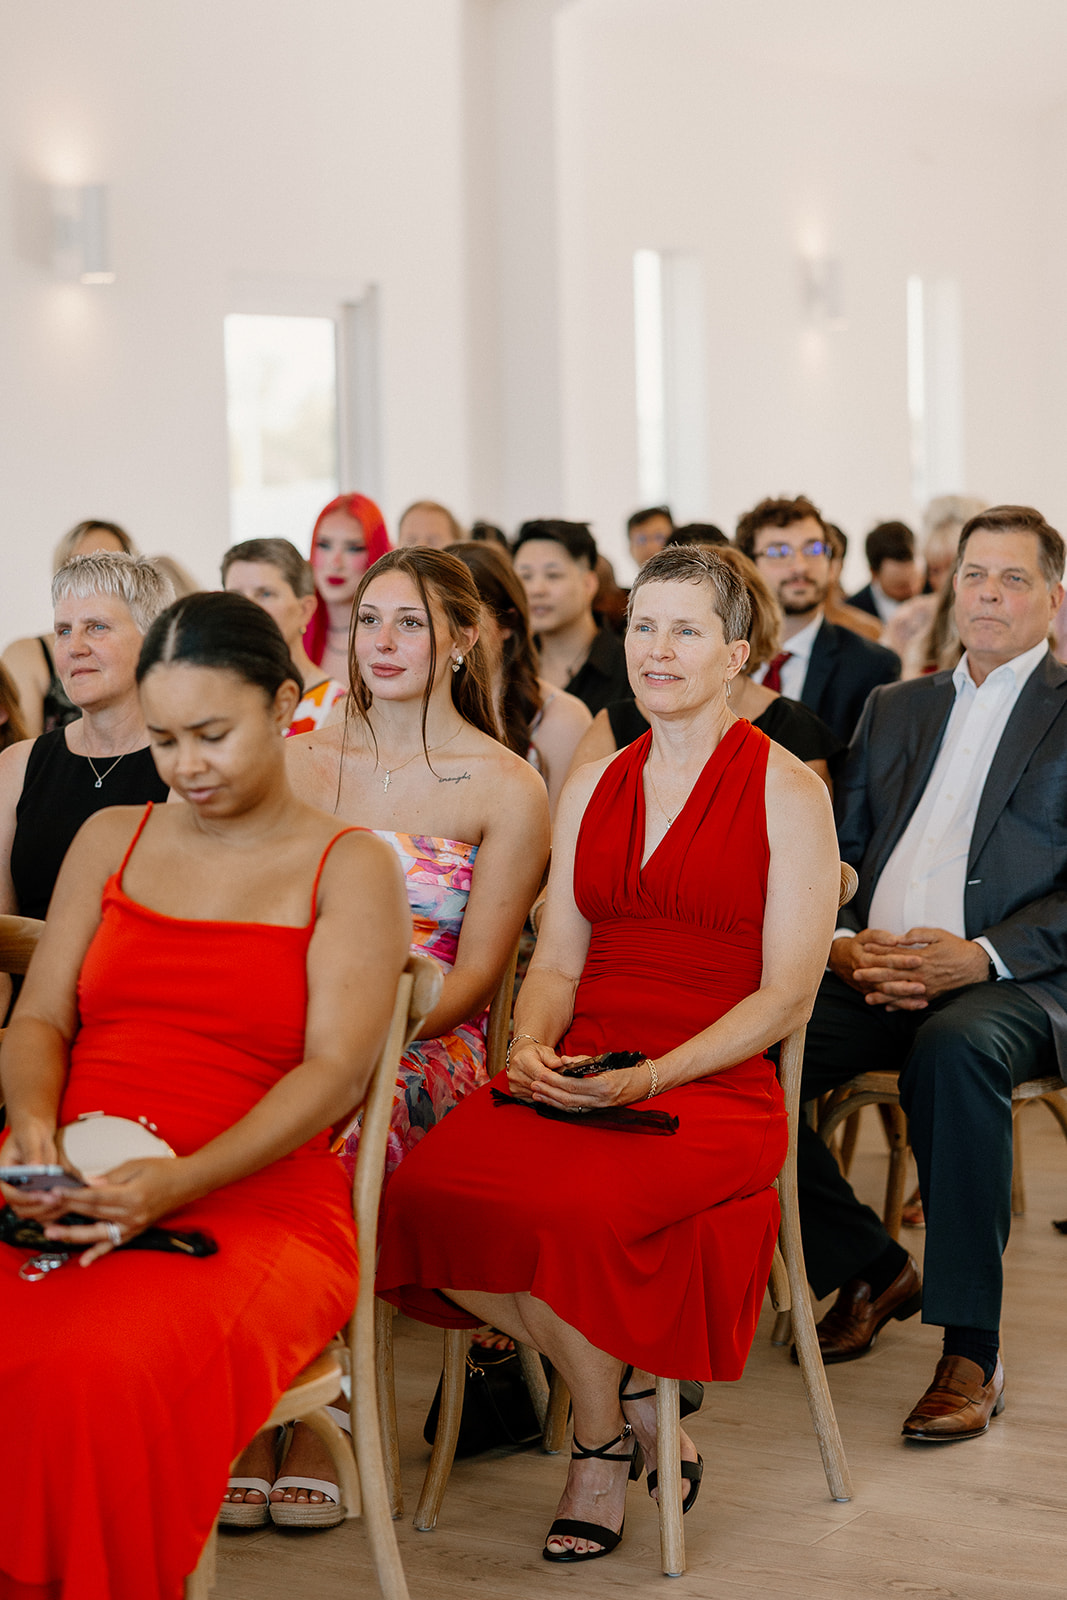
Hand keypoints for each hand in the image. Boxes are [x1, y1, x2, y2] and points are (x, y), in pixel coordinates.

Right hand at [0, 1120, 63, 1219]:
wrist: (37, 1134)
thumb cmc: (29, 1133)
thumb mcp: (30, 1138)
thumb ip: (32, 1153)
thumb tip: (35, 1167)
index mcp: (4, 1175)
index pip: (10, 1194)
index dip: (26, 1197)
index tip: (42, 1195)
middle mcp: (12, 1188)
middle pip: (22, 1209)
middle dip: (40, 1207)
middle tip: (58, 1199)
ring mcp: (25, 1194)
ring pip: (34, 1214)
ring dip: (49, 1212)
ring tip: (66, 1201)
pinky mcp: (38, 1196)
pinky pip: (44, 1211)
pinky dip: (55, 1212)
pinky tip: (68, 1204)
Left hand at [39, 1156, 191, 1267]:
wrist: (188, 1182)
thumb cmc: (163, 1169)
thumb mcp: (136, 1164)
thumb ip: (110, 1177)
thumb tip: (87, 1184)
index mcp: (132, 1195)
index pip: (95, 1196)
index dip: (73, 1194)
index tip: (54, 1191)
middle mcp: (131, 1215)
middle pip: (92, 1213)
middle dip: (66, 1209)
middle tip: (44, 1207)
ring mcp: (133, 1226)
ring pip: (97, 1232)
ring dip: (72, 1234)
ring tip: (51, 1233)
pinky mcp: (135, 1231)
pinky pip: (114, 1244)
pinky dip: (99, 1253)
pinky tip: (84, 1261)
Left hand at [506, 1039, 653, 1109]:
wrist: (648, 1083)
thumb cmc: (628, 1069)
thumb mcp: (607, 1061)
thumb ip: (584, 1061)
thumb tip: (564, 1061)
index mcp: (603, 1086)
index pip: (572, 1086)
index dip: (554, 1082)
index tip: (540, 1075)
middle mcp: (601, 1100)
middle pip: (568, 1099)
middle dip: (548, 1092)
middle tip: (532, 1085)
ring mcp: (600, 1107)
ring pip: (570, 1107)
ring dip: (551, 1101)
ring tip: (536, 1095)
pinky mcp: (599, 1110)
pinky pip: (576, 1109)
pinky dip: (562, 1106)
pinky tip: (551, 1102)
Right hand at [830, 929, 926, 1007]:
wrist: (839, 960)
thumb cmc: (857, 946)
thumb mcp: (865, 936)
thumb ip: (880, 936)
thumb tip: (896, 939)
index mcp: (865, 959)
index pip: (887, 960)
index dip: (903, 960)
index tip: (919, 959)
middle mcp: (866, 975)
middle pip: (888, 981)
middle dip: (906, 984)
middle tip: (923, 985)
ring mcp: (869, 987)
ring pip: (888, 995)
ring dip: (906, 999)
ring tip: (923, 999)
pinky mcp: (872, 994)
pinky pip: (889, 1002)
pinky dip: (903, 1005)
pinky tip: (918, 1005)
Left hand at [866, 927, 990, 1002]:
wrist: (978, 966)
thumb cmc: (957, 948)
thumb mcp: (938, 934)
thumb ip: (917, 935)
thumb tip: (899, 937)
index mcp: (920, 958)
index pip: (894, 956)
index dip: (878, 953)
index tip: (863, 950)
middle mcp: (920, 975)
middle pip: (892, 976)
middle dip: (872, 975)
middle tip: (855, 974)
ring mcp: (925, 988)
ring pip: (899, 993)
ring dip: (882, 995)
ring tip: (866, 997)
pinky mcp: (931, 996)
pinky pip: (912, 1003)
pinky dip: (899, 1006)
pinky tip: (887, 1007)